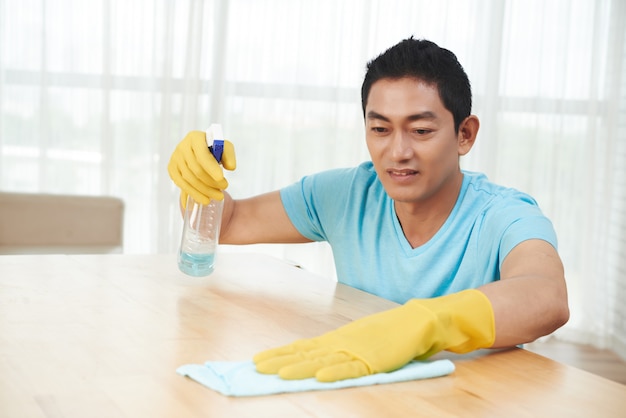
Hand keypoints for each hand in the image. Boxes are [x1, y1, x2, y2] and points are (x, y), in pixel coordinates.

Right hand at [167, 131, 236, 206]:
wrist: (201, 150)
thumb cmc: (214, 149)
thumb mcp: (225, 148)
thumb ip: (229, 156)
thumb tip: (231, 167)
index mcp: (195, 138)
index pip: (202, 155)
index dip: (211, 168)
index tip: (221, 178)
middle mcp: (182, 147)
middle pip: (196, 170)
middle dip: (211, 182)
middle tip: (224, 188)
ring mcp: (175, 158)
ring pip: (189, 179)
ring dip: (204, 191)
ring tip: (218, 196)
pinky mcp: (172, 169)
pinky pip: (181, 184)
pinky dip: (193, 194)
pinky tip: (204, 200)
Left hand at [253, 289, 494, 381]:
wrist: (421, 321)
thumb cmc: (391, 334)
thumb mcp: (361, 341)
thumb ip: (341, 350)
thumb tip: (318, 362)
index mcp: (338, 339)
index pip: (303, 347)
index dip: (281, 353)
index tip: (260, 358)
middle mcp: (342, 343)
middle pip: (305, 353)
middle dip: (279, 360)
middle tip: (255, 366)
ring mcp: (357, 350)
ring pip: (322, 360)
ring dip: (298, 367)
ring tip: (277, 373)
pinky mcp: (375, 359)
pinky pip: (352, 367)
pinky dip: (336, 371)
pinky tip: (320, 375)